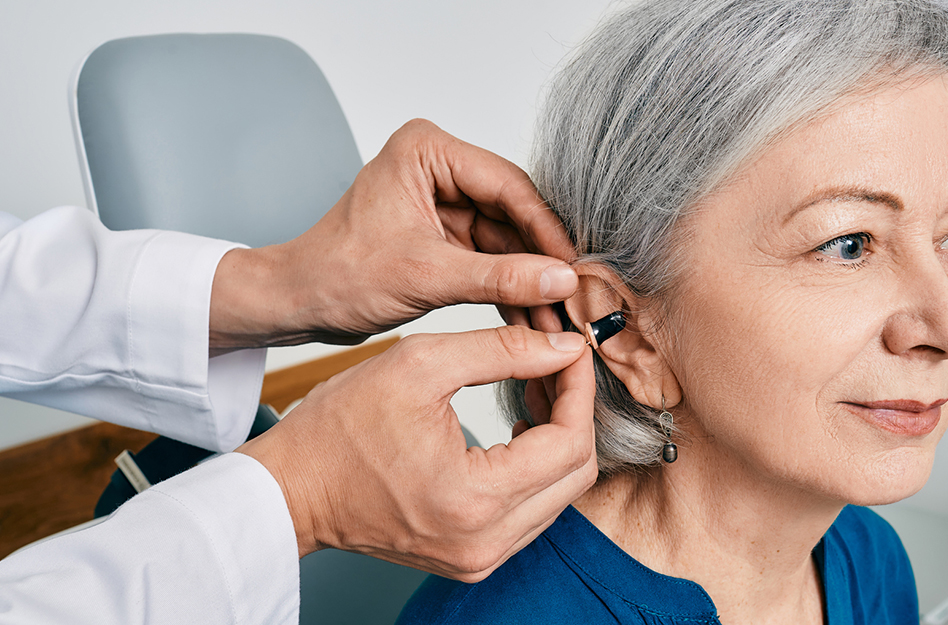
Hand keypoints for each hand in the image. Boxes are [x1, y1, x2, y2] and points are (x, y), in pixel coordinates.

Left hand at [209, 119, 577, 351]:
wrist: (299, 305)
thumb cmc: (338, 276)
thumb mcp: (425, 276)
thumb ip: (498, 277)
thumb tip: (560, 280)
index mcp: (426, 151)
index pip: (506, 185)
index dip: (545, 229)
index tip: (573, 266)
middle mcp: (438, 168)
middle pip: (511, 212)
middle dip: (540, 259)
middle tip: (574, 295)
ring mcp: (442, 202)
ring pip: (505, 240)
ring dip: (529, 279)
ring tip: (558, 315)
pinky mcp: (443, 235)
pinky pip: (489, 259)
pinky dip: (508, 287)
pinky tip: (534, 315)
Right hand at [236, 325, 596, 580]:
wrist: (293, 488)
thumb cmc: (341, 427)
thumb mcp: (419, 365)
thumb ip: (503, 351)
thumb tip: (565, 348)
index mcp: (474, 498)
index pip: (569, 442)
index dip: (577, 387)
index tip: (569, 349)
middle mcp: (486, 542)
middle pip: (575, 473)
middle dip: (574, 411)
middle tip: (554, 365)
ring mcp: (480, 557)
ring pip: (559, 494)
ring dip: (557, 438)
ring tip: (535, 390)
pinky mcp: (472, 558)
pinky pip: (532, 511)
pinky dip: (535, 467)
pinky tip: (517, 429)